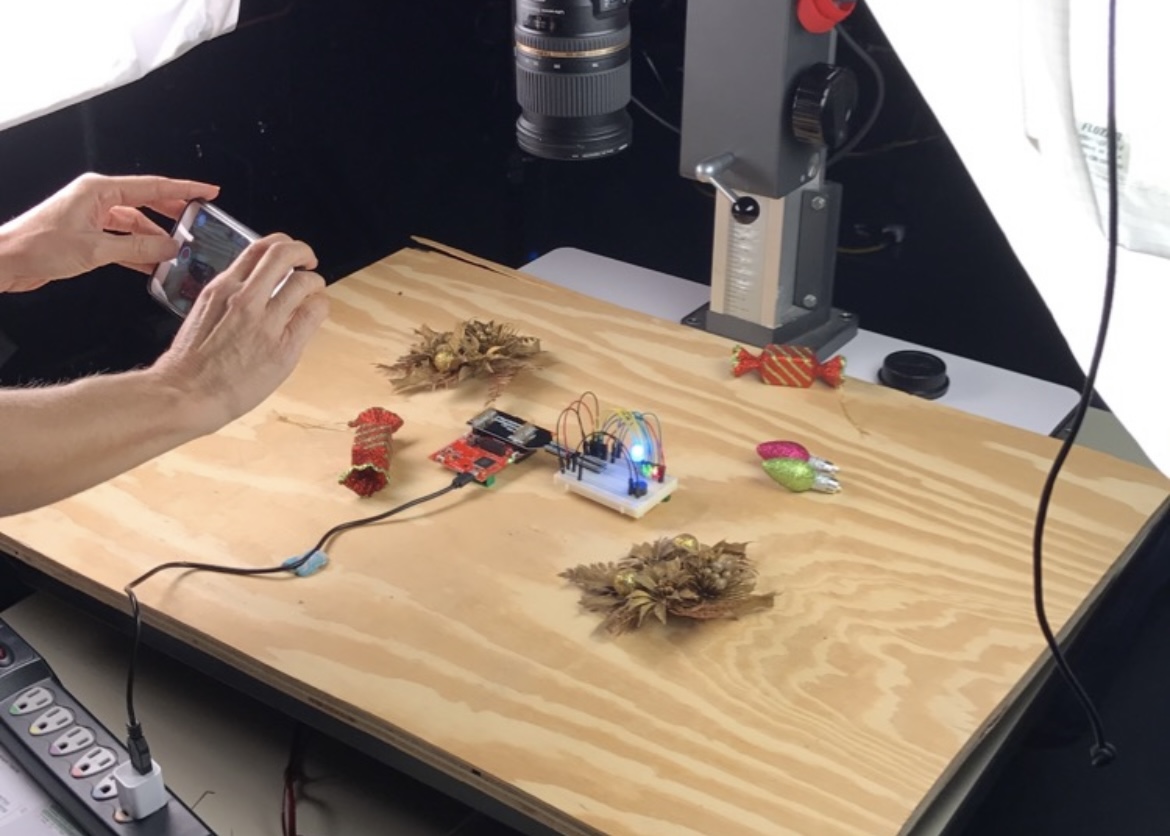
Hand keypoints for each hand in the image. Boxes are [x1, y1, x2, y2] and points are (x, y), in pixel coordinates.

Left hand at [0, 172, 218, 291]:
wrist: (5, 261)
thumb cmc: (36, 246)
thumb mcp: (95, 249)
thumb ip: (137, 249)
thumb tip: (170, 247)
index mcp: (98, 190)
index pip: (152, 186)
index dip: (184, 189)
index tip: (207, 191)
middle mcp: (96, 199)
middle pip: (147, 202)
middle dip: (174, 213)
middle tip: (200, 220)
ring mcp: (92, 217)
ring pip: (136, 224)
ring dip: (155, 240)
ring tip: (176, 253)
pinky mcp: (87, 235)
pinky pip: (123, 240)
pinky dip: (139, 252)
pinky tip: (152, 264)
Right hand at [151, 234, 329, 432]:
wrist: (185, 394)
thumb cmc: (189, 363)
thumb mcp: (204, 313)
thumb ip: (230, 297)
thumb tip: (255, 290)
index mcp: (222, 287)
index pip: (258, 248)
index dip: (281, 245)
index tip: (288, 255)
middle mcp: (244, 298)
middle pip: (284, 253)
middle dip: (303, 251)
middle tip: (309, 261)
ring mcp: (265, 321)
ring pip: (304, 282)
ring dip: (315, 282)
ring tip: (315, 292)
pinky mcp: (283, 347)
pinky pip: (313, 313)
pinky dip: (320, 307)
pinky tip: (316, 313)